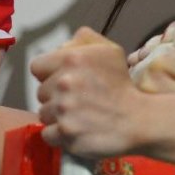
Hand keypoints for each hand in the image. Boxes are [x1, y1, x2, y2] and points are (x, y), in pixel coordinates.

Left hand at [31, 27, 141, 157]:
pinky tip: (76, 129)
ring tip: (79, 115)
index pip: (37, 67)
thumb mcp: (110, 51)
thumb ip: (84, 39)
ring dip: (57, 116)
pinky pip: (47, 134)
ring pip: (43, 113)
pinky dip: (59, 134)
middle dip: (55, 96)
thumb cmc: (122, 84)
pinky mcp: (65, 133)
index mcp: (71, 59)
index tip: (63, 81)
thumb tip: (61, 46)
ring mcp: (64, 109)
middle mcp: (64, 82)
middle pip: (40, 92)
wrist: (137, 119)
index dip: (49, 74)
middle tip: (78, 100)